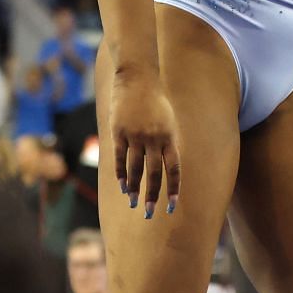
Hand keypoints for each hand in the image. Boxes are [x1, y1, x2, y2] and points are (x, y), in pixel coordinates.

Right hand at [107, 69, 180, 219]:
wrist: (137, 78)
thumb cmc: (156, 101)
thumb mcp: (169, 121)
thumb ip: (169, 144)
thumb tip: (169, 167)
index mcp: (169, 137)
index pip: (173, 169)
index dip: (173, 189)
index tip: (172, 207)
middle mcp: (154, 139)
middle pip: (154, 173)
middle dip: (152, 196)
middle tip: (149, 214)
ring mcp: (135, 136)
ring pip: (134, 168)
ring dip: (134, 188)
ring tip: (133, 203)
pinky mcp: (119, 132)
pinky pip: (119, 157)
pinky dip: (120, 173)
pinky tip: (122, 185)